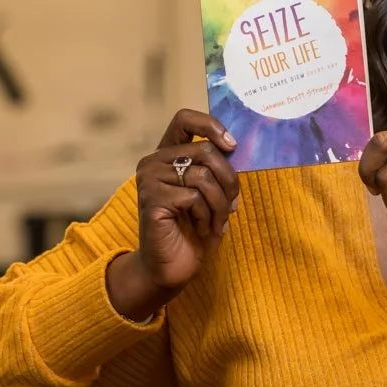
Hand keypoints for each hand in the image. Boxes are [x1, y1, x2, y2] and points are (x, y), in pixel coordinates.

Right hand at [108, 109, 238, 319]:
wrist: (172, 267)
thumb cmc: (193, 228)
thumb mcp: (210, 193)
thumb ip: (217, 169)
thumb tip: (236, 148)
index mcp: (168, 153)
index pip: (185, 119)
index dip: (212, 125)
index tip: (233, 145)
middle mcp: (154, 161)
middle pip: (206, 150)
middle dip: (229, 180)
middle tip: (233, 204)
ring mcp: (149, 179)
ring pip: (204, 176)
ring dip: (220, 204)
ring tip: (217, 222)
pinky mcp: (151, 198)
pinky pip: (195, 197)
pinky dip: (208, 216)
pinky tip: (202, 229)